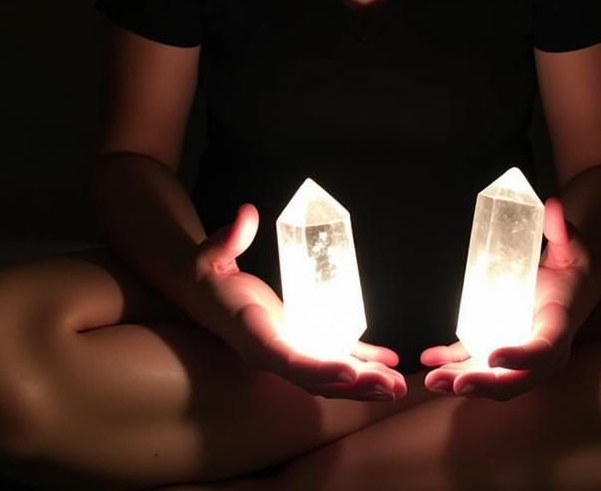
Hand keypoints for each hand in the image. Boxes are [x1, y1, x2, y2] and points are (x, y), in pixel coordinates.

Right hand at [193, 203, 405, 400]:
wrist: (202, 293)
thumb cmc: (208, 274)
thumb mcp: (212, 253)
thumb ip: (230, 237)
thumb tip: (247, 213)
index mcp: (252, 334)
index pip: (285, 359)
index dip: (318, 368)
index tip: (350, 371)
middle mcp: (272, 353)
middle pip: (315, 379)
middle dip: (355, 386)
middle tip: (392, 387)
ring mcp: (287, 351)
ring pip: (328, 376)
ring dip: (364, 382)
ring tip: (397, 385)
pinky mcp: (298, 341)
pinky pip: (332, 356)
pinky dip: (361, 360)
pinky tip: (387, 360)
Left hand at [421, 196, 585, 400]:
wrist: (568, 287)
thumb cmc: (571, 268)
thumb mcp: (572, 247)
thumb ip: (562, 230)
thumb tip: (552, 205)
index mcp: (558, 328)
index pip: (542, 350)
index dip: (520, 358)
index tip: (493, 356)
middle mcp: (540, 353)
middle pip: (515, 379)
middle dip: (484, 384)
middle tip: (455, 382)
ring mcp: (517, 355)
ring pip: (492, 379)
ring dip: (461, 382)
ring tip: (432, 380)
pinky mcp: (498, 348)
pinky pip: (474, 361)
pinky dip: (451, 362)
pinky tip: (428, 358)